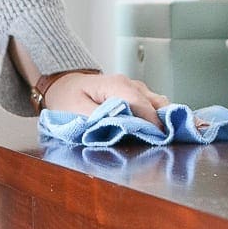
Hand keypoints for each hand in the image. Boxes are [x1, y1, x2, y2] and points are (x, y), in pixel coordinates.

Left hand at [43, 72, 169, 129]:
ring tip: (163, 139)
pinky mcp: (138, 96)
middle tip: (164, 144)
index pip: (140, 103)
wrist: (64, 85)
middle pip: (156, 103)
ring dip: (162, 121)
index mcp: (116, 85)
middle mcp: (131, 84)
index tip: (157, 141)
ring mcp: (136, 89)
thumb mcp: (75, 109)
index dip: (151, 123)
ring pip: (159, 104)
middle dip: (162, 124)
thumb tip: (120, 127)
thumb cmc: (68, 97)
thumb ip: (98, 118)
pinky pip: (154, 106)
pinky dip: (158, 119)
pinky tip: (156, 132)